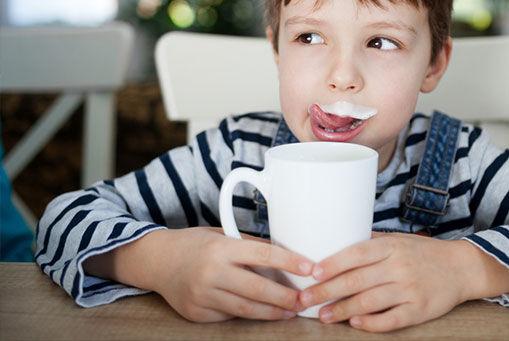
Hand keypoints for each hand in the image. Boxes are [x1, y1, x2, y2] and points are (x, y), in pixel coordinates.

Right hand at [84, 227, 313, 321]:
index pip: (263, 253)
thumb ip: (250, 245)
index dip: (290, 262)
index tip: (310, 269)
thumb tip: (285, 256)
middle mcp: (211, 272)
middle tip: (305, 300)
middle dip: (286, 297)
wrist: (156, 260)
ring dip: (272, 311)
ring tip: (290, 311)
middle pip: (258, 288)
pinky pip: (229, 316)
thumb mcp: (222, 234)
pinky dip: (247, 314)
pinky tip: (262, 312)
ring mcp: (202, 295)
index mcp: (221, 247)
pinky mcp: (197, 313)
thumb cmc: (195, 244)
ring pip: (246, 308)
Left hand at [297, 232, 508, 331]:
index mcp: (392, 246)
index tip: (312, 272)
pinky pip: (390, 319)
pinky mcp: (419, 310)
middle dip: (326, 291)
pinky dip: (371, 323)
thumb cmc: (425, 253)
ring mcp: (409, 290)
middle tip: (305, 300)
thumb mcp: (400, 239)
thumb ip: (371, 242)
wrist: (462, 268)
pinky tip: (354, 323)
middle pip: (356, 280)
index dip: (332, 264)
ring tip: (323, 316)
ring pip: (369, 302)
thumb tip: (337, 240)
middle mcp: (399, 267)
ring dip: (342, 310)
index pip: (356, 253)